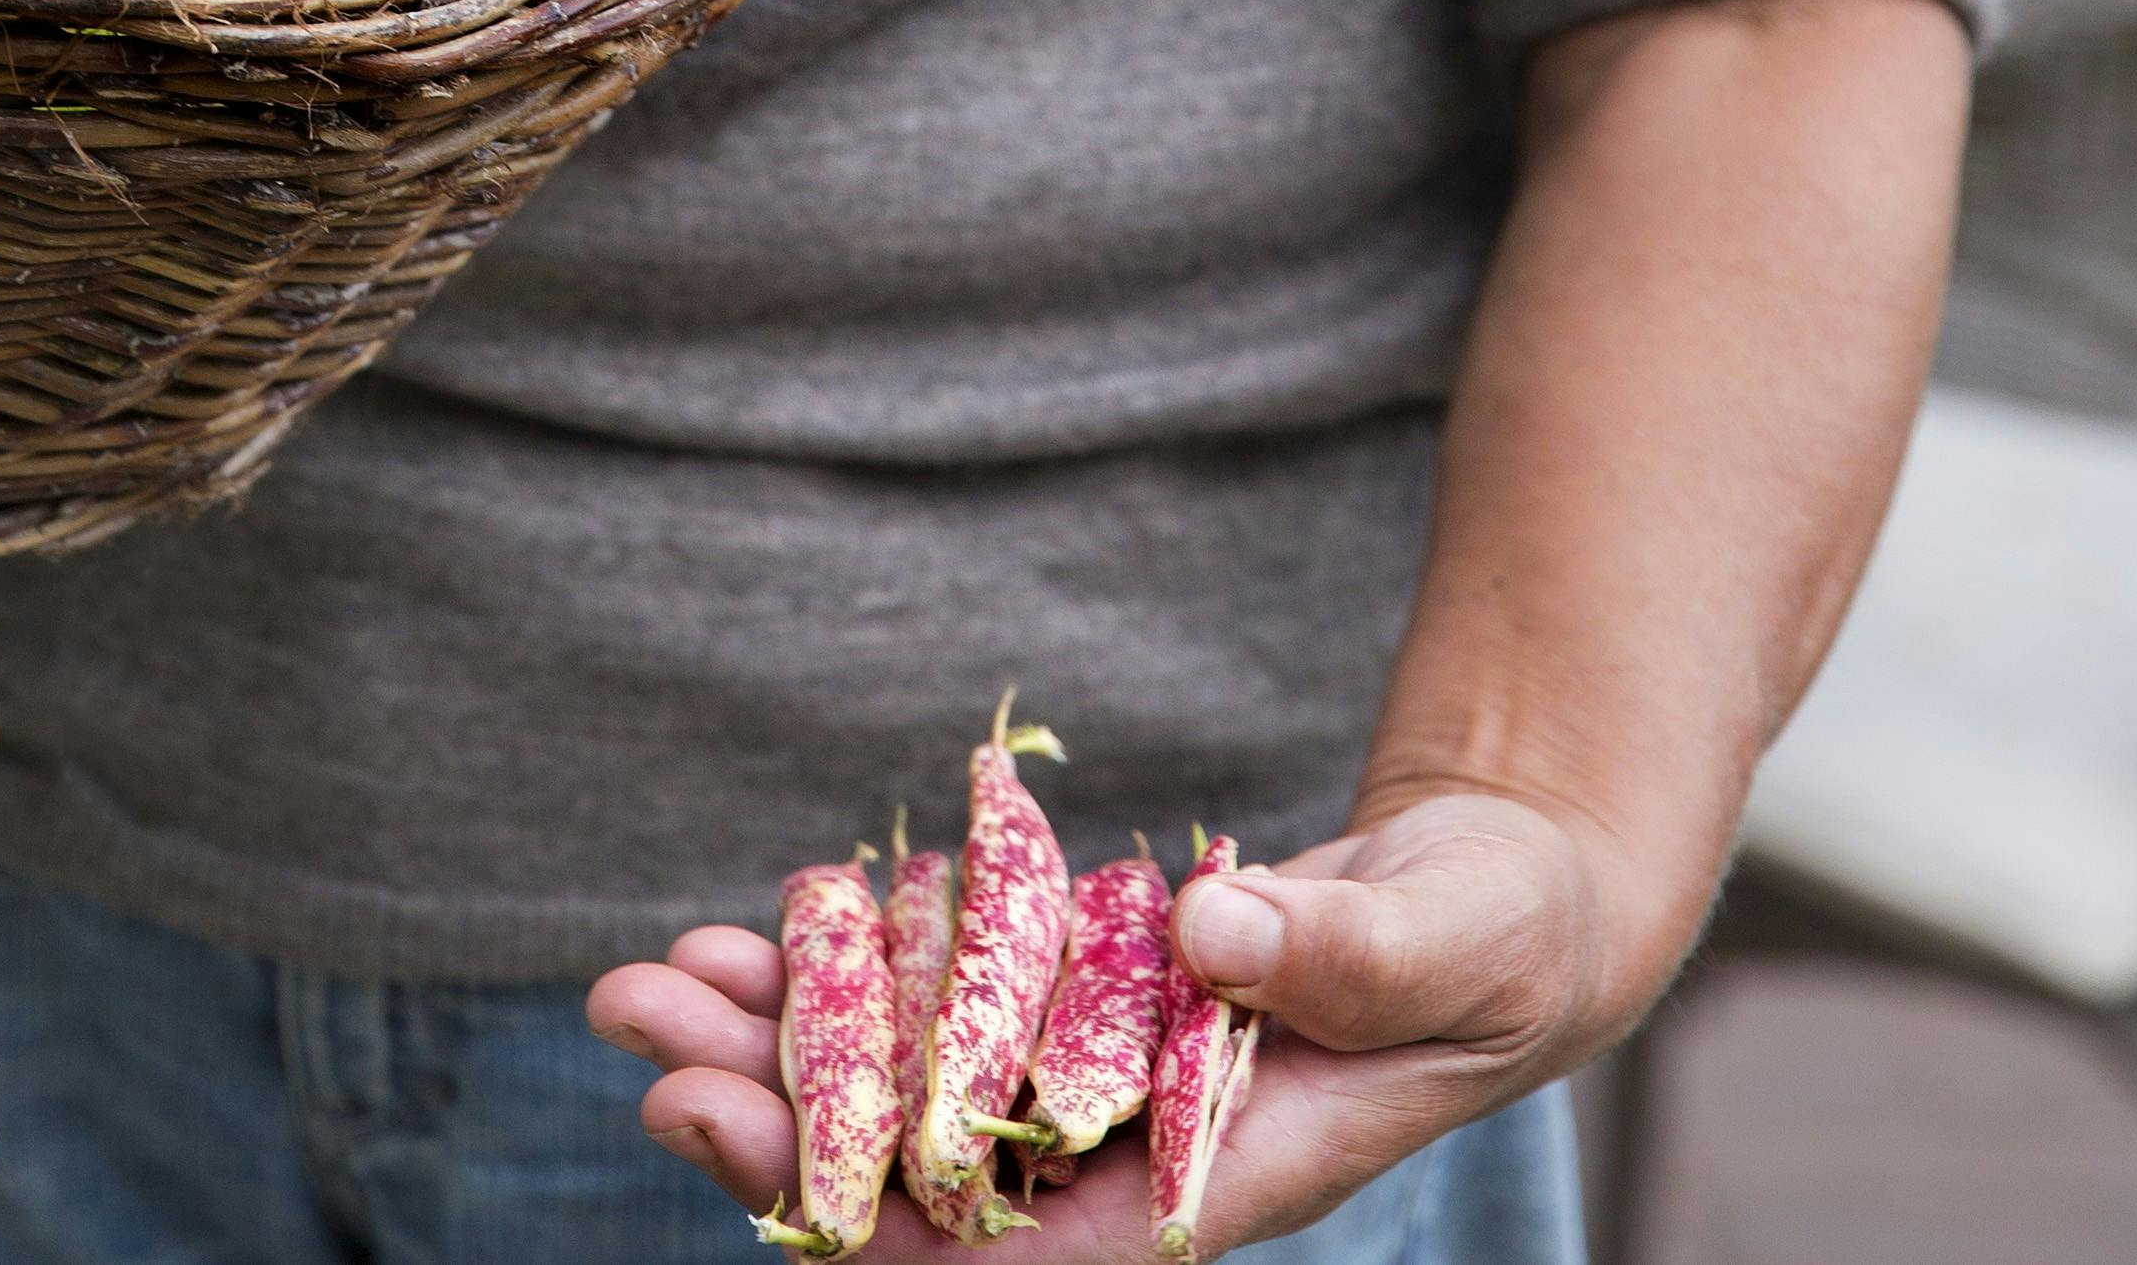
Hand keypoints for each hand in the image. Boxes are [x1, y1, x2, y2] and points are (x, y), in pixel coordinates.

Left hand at [590, 789, 1665, 1254]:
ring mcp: (1099, 1082)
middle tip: (635, 1025)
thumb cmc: (1501, 938)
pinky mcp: (1085, 1007)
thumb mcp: (1452, 937)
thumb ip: (1345, 952)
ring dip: (777, 1040)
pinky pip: (945, 1011)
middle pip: (921, 1175)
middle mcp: (1133, 1154)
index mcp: (1217, 1182)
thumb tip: (1209, 937)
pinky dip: (852, 972)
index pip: (1024, 1251)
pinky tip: (762, 925)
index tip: (748, 1148)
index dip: (879, 1216)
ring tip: (646, 976)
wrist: (1499, 906)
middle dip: (771, 1113)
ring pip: (907, 1093)